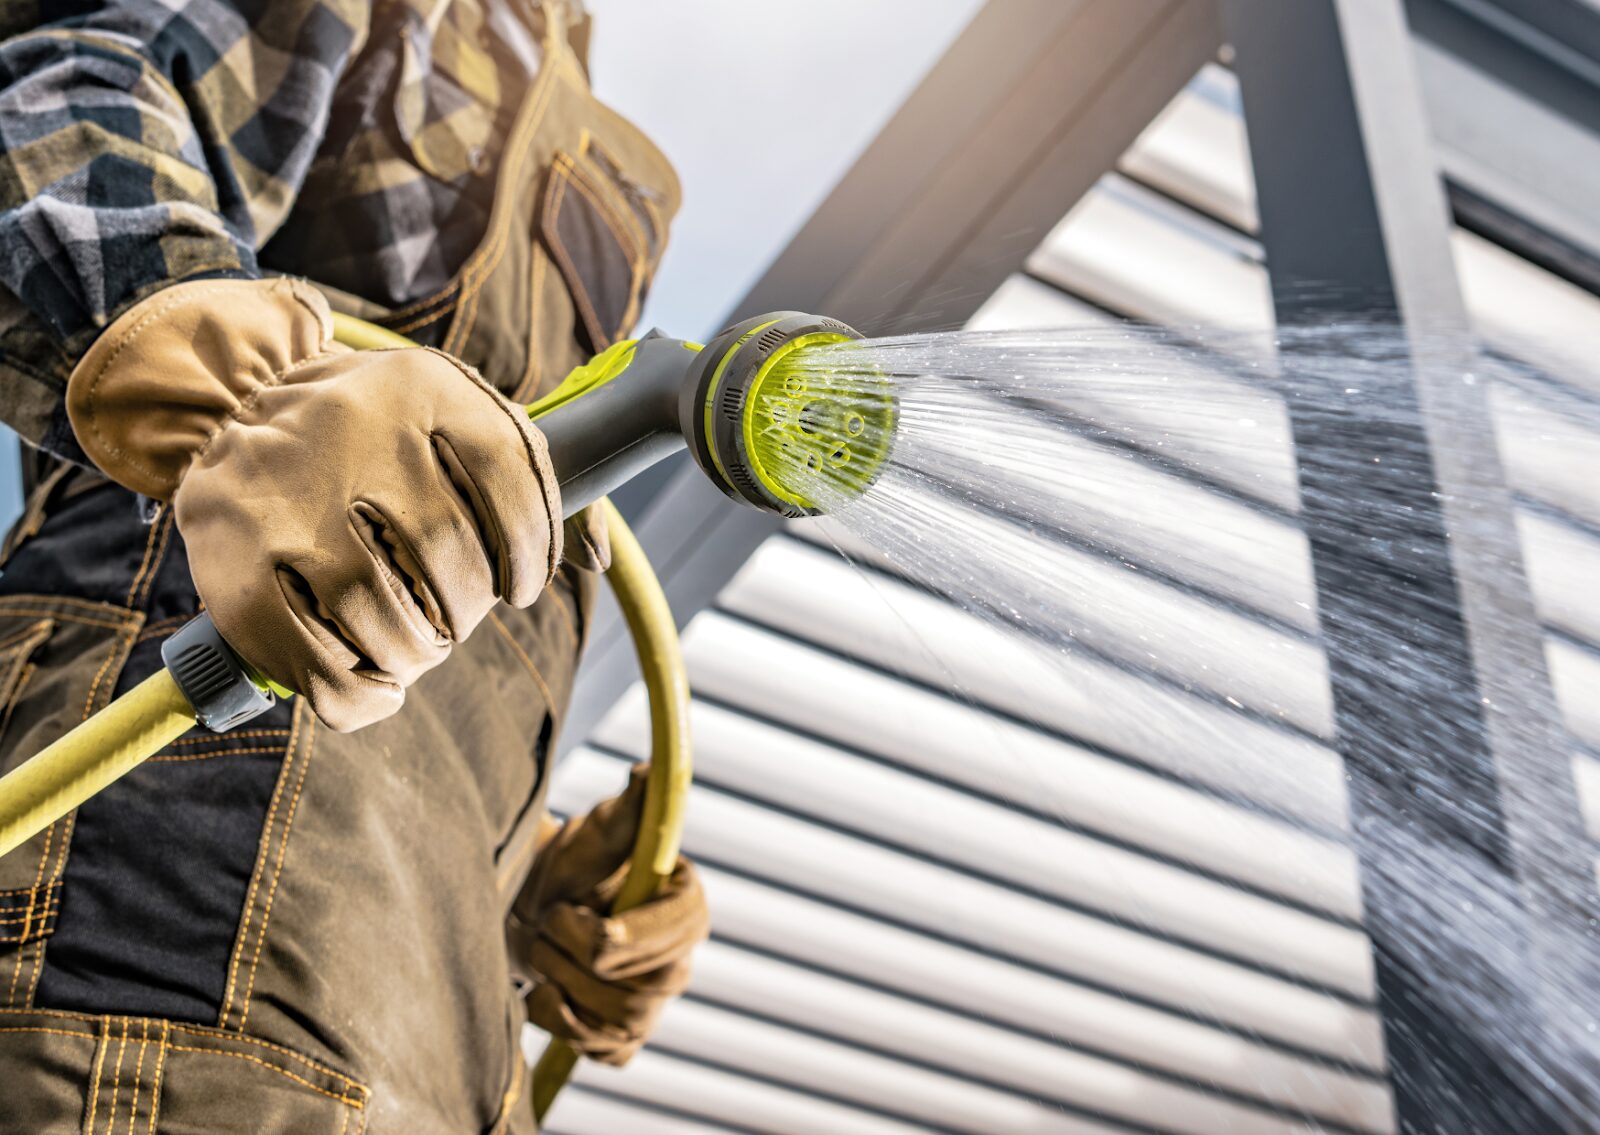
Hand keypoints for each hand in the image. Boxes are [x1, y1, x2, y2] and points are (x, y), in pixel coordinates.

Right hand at [67, 277, 561, 730]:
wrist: (230, 409)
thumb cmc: (378, 435)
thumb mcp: (454, 421)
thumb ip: (533, 483)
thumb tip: (599, 557)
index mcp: (419, 385)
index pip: (514, 478)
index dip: (534, 548)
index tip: (525, 582)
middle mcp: (348, 428)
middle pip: (451, 557)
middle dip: (468, 607)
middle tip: (457, 614)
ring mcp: (283, 498)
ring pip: (388, 618)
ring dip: (419, 653)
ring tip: (419, 645)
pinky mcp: (235, 565)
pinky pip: (319, 665)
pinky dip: (361, 695)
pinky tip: (378, 685)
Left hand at [511, 764, 708, 1065]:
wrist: (529, 909)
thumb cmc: (570, 865)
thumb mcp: (595, 835)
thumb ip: (627, 810)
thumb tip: (648, 772)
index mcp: (686, 906)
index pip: (679, 932)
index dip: (627, 933)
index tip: (570, 915)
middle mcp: (679, 960)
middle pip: (642, 986)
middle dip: (574, 957)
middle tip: (544, 923)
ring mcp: (654, 1005)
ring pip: (618, 1022)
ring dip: (560, 985)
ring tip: (539, 950)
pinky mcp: (624, 1040)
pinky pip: (602, 1052)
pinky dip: (562, 1026)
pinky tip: (545, 992)